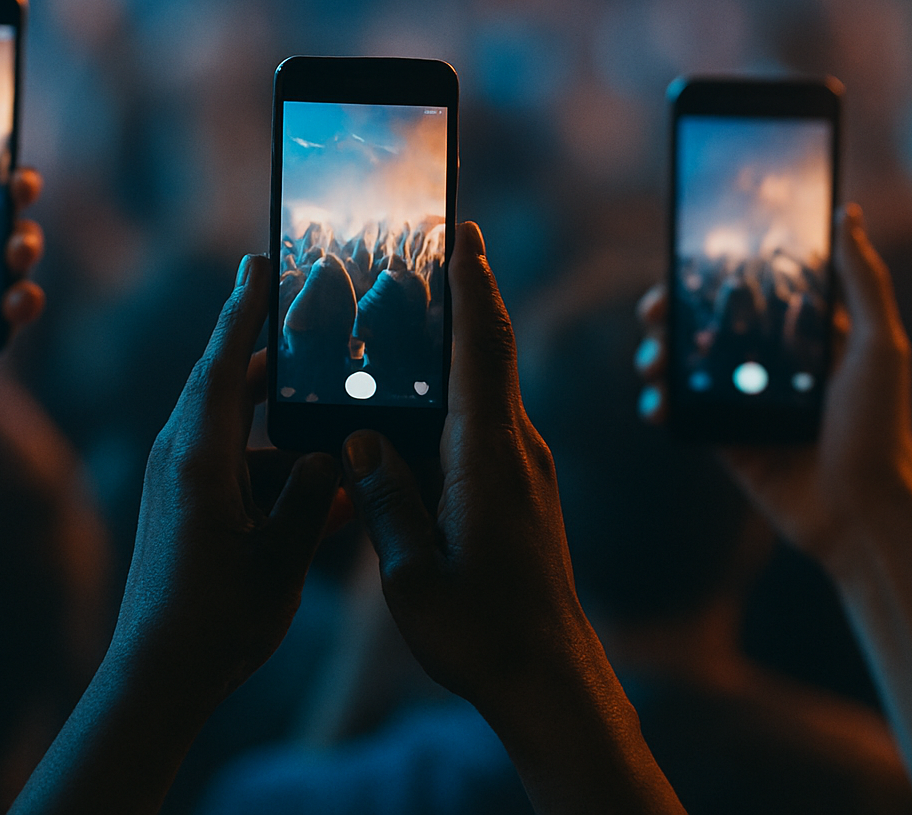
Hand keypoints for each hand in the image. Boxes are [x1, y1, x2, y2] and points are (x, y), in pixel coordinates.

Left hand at [107, 254, 341, 706]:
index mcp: (199, 457)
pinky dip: (270, 467)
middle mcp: (180, 458)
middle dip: (264, 352)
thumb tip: (331, 459)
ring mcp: (178, 484)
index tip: (258, 263)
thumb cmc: (217, 618)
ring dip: (277, 421)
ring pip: (235, 429)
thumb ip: (311, 498)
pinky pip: (233, 468)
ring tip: (328, 415)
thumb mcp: (281, 555)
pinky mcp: (182, 510)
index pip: (224, 364)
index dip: (244, 311)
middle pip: (226, 384)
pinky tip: (321, 488)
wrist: (158, 678)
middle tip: (304, 315)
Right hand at [338, 222, 590, 709]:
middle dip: (470, 293)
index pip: (481, 351)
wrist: (551, 680)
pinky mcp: (524, 492)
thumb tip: (359, 440)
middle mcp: (517, 452)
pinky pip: (488, 425)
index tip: (463, 231)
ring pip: (490, 388)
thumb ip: (384, 501)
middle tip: (444, 241)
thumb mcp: (412, 576)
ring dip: (461, 346)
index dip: (471, 286)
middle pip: (492, 352)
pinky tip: (422, 408)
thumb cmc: (482, 635)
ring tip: (416, 315)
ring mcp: (526, 471)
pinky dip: (459, 397)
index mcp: (489, 460)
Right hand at [635, 204, 911, 572]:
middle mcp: (773, 365)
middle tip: (654, 313)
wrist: (862, 514)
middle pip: (708, 324)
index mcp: (808, 336)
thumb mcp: (880, 345)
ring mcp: (745, 403)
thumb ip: (863, 281)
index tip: (687, 262)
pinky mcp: (725, 441)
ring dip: (657, 357)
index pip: (754, 291)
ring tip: (651, 363)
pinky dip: (660, 405)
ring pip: (686, 367)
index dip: (717, 274)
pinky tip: (656, 404)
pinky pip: (682, 414)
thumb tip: (849, 214)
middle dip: (673, 314)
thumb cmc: (881, 428)